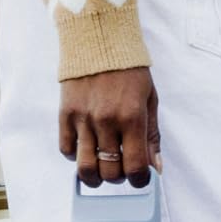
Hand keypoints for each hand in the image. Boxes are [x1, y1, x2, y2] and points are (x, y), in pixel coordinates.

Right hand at [59, 65, 161, 184]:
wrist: (99, 40)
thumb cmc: (129, 70)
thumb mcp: (149, 99)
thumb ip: (152, 136)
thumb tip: (155, 168)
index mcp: (132, 117)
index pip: (135, 167)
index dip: (140, 180)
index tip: (140, 177)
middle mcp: (106, 121)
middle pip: (110, 172)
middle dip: (119, 178)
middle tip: (122, 169)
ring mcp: (83, 119)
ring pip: (86, 168)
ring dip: (96, 177)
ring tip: (102, 169)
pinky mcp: (65, 114)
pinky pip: (66, 150)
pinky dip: (76, 157)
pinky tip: (87, 148)